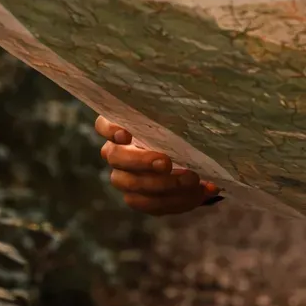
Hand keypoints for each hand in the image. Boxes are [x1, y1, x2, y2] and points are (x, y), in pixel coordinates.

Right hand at [95, 115, 220, 215]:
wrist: (192, 159)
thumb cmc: (181, 130)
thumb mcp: (178, 118)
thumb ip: (175, 114)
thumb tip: (193, 98)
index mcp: (121, 129)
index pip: (104, 125)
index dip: (110, 130)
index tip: (125, 134)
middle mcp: (117, 154)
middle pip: (118, 160)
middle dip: (143, 162)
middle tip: (166, 163)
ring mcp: (126, 179)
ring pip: (133, 188)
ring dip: (164, 186)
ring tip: (192, 180)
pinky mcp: (142, 200)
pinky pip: (153, 206)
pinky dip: (178, 201)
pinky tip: (201, 192)